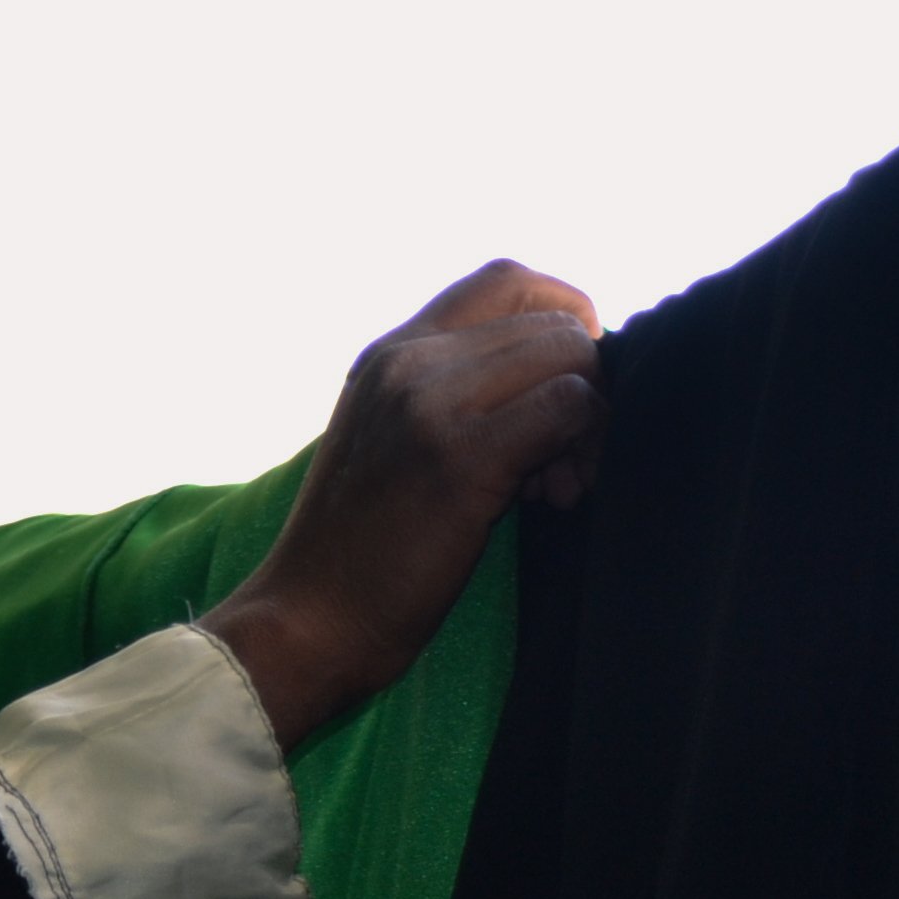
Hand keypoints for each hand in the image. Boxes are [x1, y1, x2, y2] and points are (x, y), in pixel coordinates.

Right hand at [201, 260, 601, 746]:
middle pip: (553, 320)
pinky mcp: (460, 455)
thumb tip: (558, 379)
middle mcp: (407, 359)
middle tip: (565, 461)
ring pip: (569, 356)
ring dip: (589, 420)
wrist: (308, 620)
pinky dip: (583, 446)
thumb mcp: (390, 442)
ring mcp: (430, 401)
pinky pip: (568, 408)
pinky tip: (553, 498)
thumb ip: (451, 395)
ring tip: (558, 485)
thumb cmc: (358, 551)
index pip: (507, 278)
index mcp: (390, 351)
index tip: (570, 382)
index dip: (565, 314)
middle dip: (586, 383)